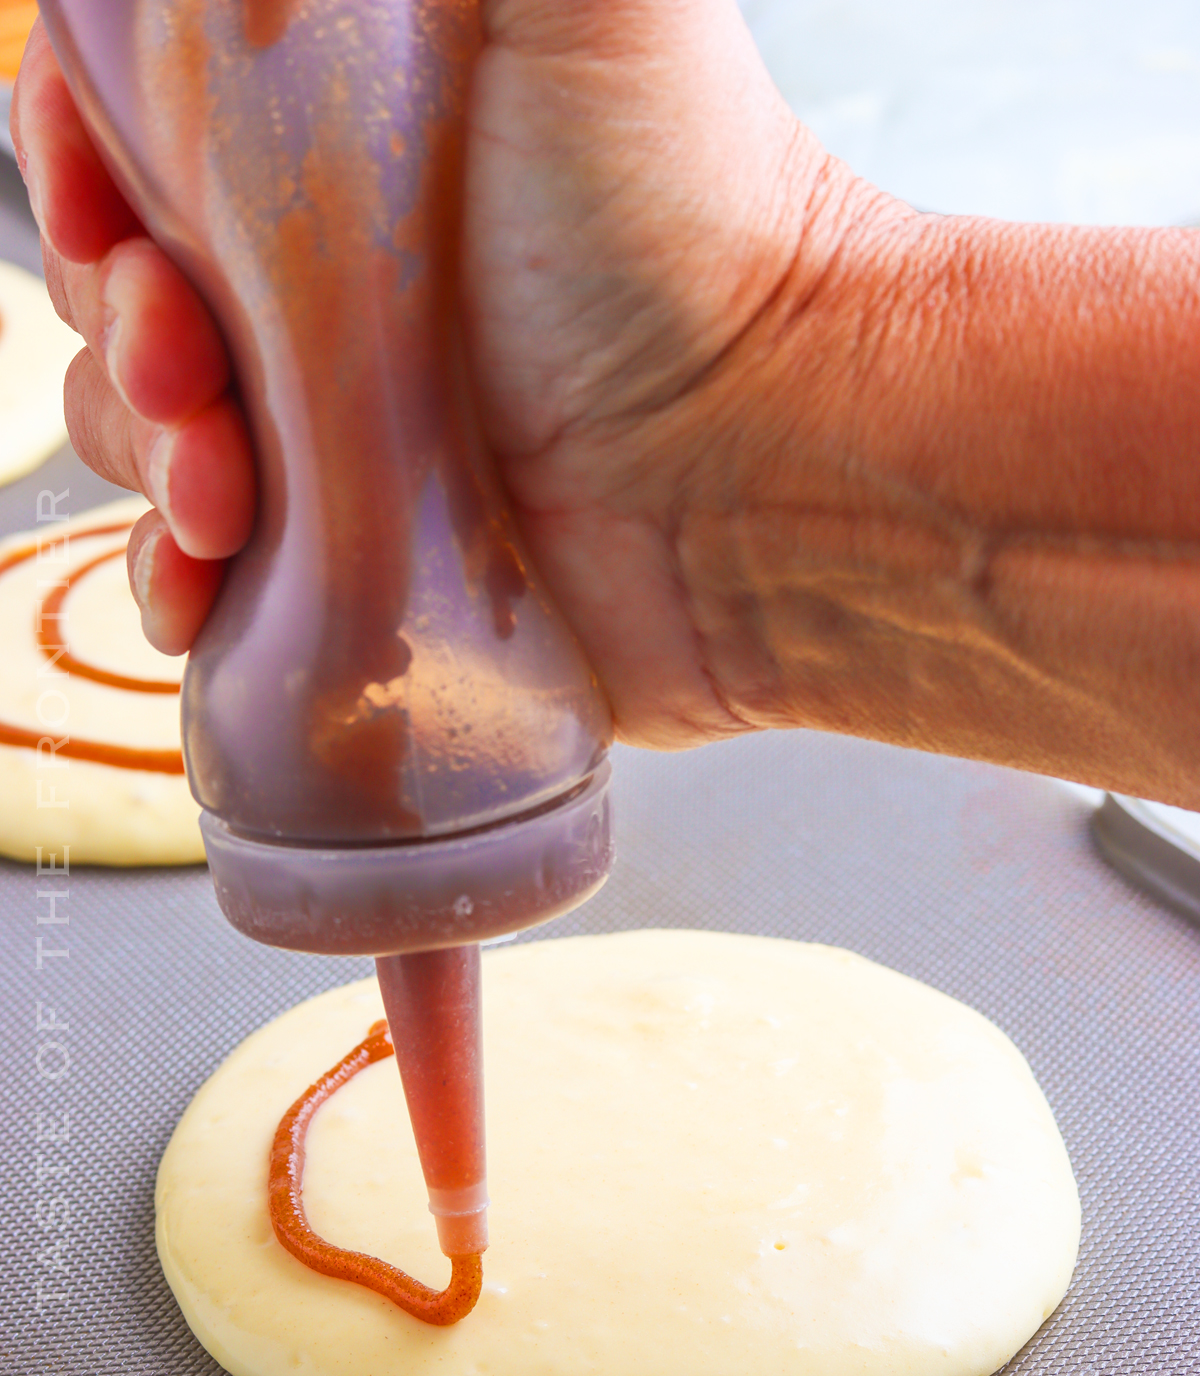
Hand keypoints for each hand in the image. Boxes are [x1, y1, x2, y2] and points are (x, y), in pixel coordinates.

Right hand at [10, 1, 835, 743]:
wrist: (774, 458)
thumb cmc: (696, 219)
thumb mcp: (580, 1)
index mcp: (337, 147)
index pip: (131, 142)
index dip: (74, 169)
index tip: (95, 206)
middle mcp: (322, 287)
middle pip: (120, 294)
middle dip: (120, 330)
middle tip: (190, 366)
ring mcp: (333, 433)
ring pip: (148, 439)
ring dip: (147, 461)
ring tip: (229, 488)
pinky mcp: (354, 560)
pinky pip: (209, 574)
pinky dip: (177, 580)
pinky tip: (207, 578)